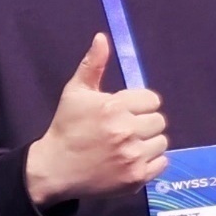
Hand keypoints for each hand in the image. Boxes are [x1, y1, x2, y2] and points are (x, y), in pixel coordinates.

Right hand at [22, 32, 170, 206]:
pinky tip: (131, 161)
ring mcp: (133, 157)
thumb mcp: (75, 93)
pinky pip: (161, 163)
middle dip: (144, 123)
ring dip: (148, 143)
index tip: (123, 112)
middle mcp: (126, 131)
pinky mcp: (136, 178)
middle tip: (125, 131)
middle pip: (159, 121)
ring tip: (128, 146)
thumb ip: (92, 65)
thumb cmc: (66, 128)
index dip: (139, 105)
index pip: (152, 100)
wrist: (54, 170)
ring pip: (162, 142)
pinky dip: (150, 162)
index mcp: (113, 108)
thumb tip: (102, 37)